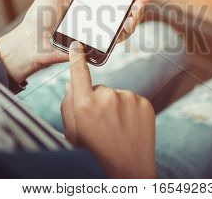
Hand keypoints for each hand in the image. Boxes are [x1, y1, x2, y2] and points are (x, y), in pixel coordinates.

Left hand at [0, 0, 157, 82]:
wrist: (30, 42)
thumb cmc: (39, 16)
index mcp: (89, 1)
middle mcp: (97, 15)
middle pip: (126, 6)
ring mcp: (99, 30)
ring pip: (126, 22)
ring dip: (138, 12)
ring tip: (141, 2)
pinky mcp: (98, 44)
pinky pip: (117, 38)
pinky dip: (126, 29)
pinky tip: (129, 20)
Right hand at [61, 41, 155, 178]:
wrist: (129, 165)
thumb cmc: (96, 149)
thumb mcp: (73, 132)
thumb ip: (68, 106)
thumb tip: (73, 83)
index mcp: (85, 104)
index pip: (79, 72)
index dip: (77, 58)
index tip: (77, 46)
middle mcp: (107, 97)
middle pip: (98, 89)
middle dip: (97, 102)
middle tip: (102, 123)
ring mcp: (127, 98)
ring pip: (116, 95)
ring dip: (115, 107)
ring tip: (117, 127)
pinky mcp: (143, 102)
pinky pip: (131, 100)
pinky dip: (129, 110)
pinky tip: (128, 125)